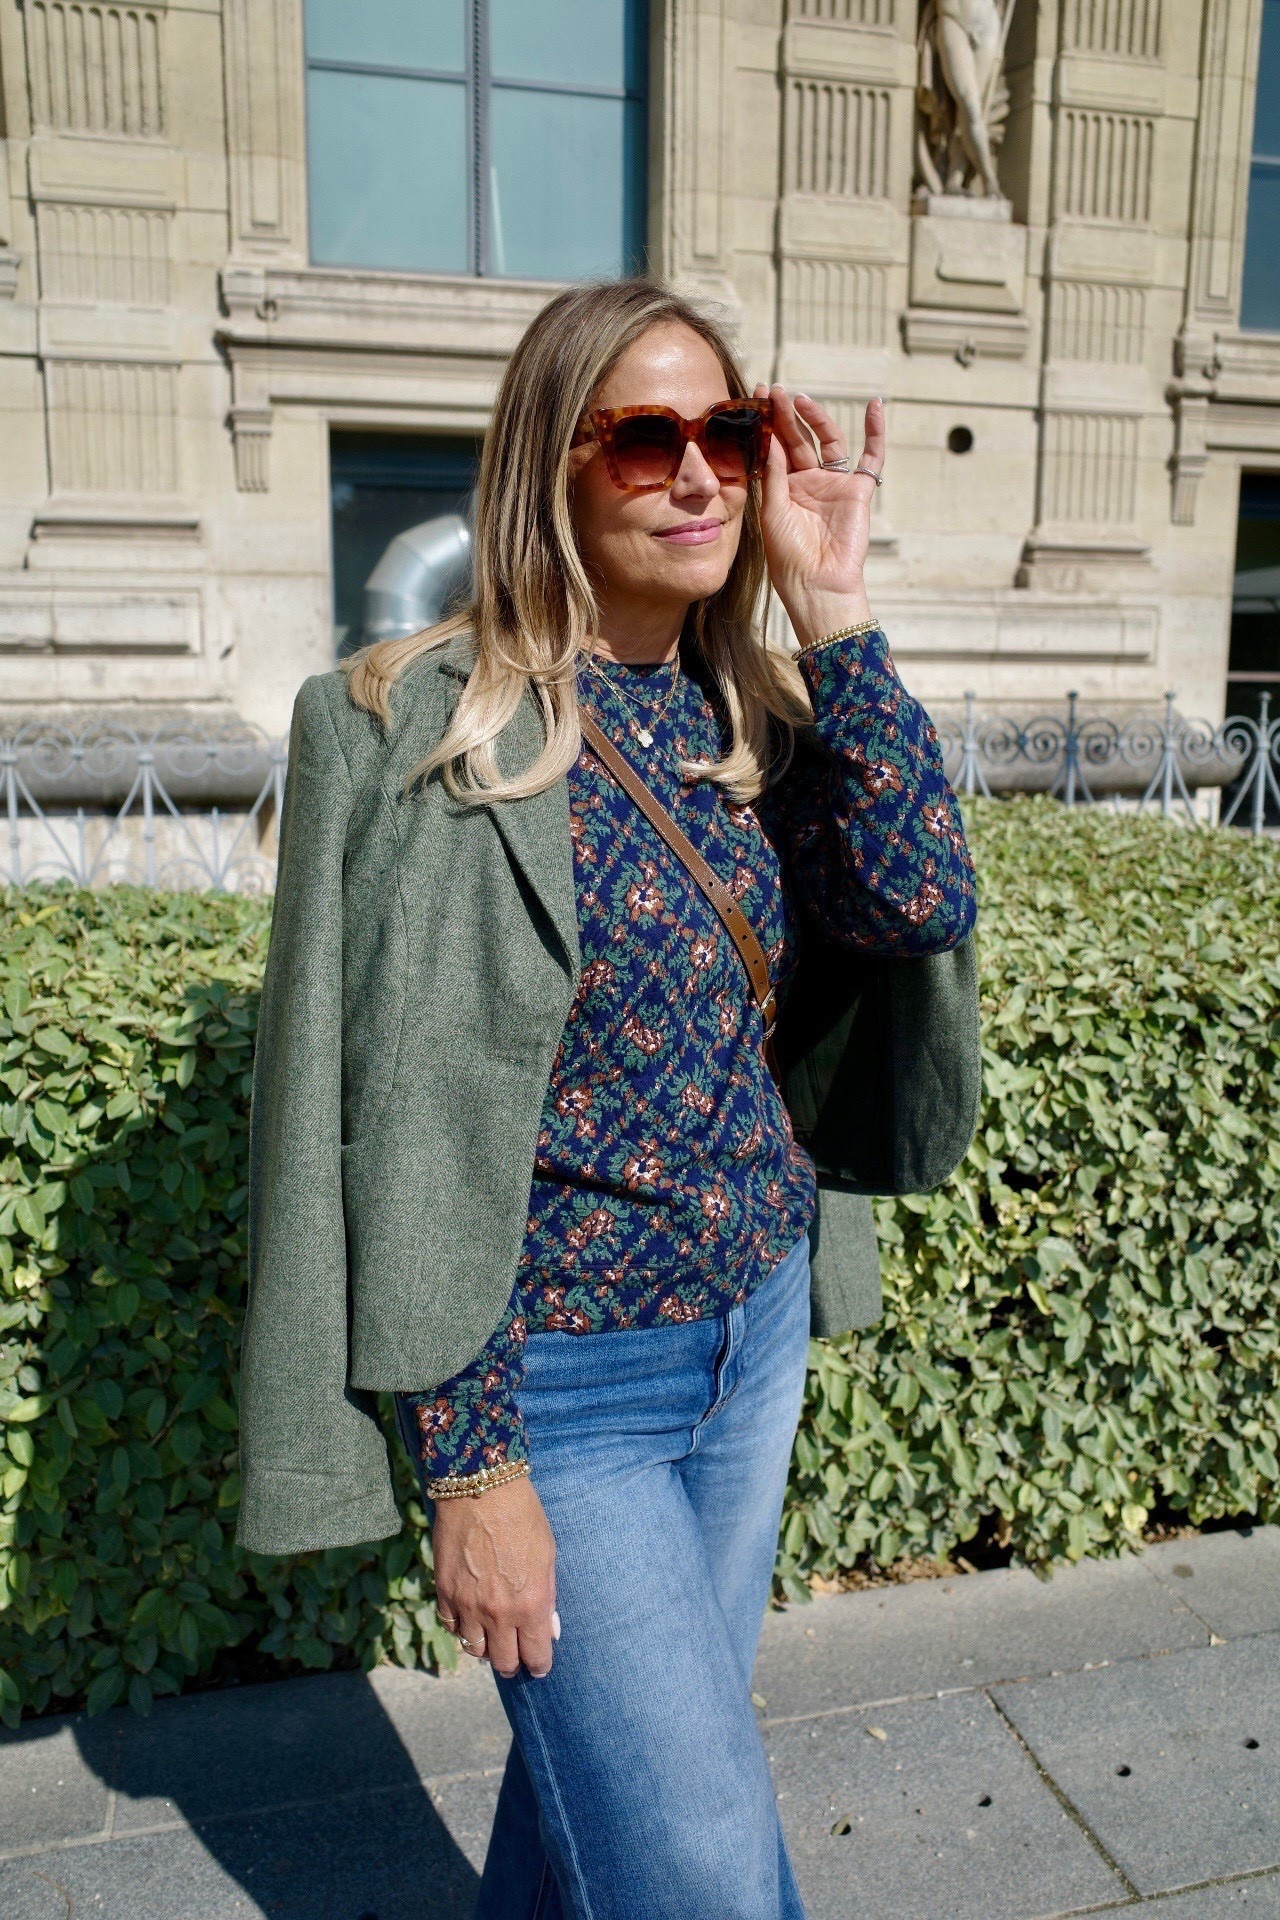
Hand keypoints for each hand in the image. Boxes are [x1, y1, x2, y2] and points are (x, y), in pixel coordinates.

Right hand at [432, 1473, 556, 1678]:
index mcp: (532, 1605)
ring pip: (475, 1650)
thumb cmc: (523, 1516)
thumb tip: (550, 1629)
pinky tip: (470, 1619)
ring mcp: (469, 1606)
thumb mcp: (547, 1555)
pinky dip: (461, 1628)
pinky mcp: (445, 1593)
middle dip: (512, 1663)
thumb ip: (548, 1597)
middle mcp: (499, 1613)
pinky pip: (452, 1627)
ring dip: (485, 1648)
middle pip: (503, 1662)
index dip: (539, 1665)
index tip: (539, 1665)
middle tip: (515, 1657)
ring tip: (492, 1638)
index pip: (536, 1656)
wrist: (481, 1488)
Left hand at [756, 386, 884, 648]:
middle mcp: (808, 484)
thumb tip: (771, 438)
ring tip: (800, 399)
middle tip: (774, 391)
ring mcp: (834, 485)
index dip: (767, 424)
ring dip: (816, 418)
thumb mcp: (772, 512)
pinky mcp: (859, 491)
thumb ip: (774, 474)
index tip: (756, 396)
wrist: (818, 584)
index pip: (775, 449)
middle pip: (797, 440)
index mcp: (783, 490)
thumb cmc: (789, 556)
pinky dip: (876, 433)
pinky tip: (875, 407)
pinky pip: (871, 458)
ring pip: (828, 442)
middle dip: (785, 416)